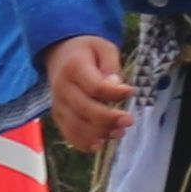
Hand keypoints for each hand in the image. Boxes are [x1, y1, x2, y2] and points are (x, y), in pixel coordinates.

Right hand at [41, 32, 134, 158]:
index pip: (94, 86)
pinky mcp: (58, 115)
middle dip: (108, 118)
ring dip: (98, 133)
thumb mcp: (103, 47)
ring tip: (120, 133)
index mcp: (74, 68)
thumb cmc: (87, 50)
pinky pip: (67, 132)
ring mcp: (58, 104)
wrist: (61, 53)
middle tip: (129, 120)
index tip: (132, 91)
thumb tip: (116, 86)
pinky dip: (82, 142)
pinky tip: (99, 144)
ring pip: (75, 125)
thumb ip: (111, 65)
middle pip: (84, 109)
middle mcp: (62, 88)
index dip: (114, 93)